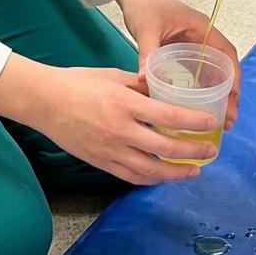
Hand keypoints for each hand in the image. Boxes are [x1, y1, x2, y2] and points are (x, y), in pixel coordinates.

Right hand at [0, 55, 219, 184]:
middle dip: (192, 152)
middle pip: (164, 148)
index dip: (192, 124)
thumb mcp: (114, 75)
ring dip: (175, 173)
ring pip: (150, 170)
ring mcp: (110, 150)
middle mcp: (120, 131)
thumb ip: (141, 85)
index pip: (167, 117)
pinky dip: (151, 178)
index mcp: (124, 104)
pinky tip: (163, 175)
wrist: (45, 101)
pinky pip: (131, 176)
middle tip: (211, 151)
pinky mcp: (101, 162)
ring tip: (194, 170)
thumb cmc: (78, 83)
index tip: (211, 125)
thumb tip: (166, 91)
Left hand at [109, 0, 240, 129]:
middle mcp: (202, 36)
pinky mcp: (182, 49)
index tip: (233, 100)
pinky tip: (198, 106)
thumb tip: (145, 80)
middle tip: (228, 119)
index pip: (226, 54)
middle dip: (229, 92)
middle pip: (223, 66)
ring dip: (217, 92)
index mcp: (201, 28)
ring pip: (212, 70)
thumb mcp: (147, 29)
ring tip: (218, 118)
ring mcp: (193, 43)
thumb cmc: (144, 4)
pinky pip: (197, 71)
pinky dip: (201, 88)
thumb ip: (148, 53)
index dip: (233, 77)